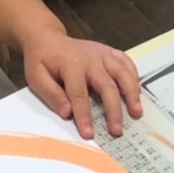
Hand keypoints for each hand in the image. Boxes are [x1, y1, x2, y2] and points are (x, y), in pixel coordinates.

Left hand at [23, 31, 142, 138]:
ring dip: (131, 93)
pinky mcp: (110, 52)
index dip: (84, 115)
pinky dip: (134, 77)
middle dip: (113, 110)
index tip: (88, 134)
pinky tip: (138, 92)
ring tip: (136, 112)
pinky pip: (127, 63)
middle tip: (117, 130)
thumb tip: (67, 113)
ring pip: (122, 73)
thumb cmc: (42, 60)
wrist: (48, 38)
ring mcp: (102, 54)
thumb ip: (51, 94)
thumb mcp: (36, 77)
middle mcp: (90, 58)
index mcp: (71, 64)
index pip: (79, 94)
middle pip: (107, 85)